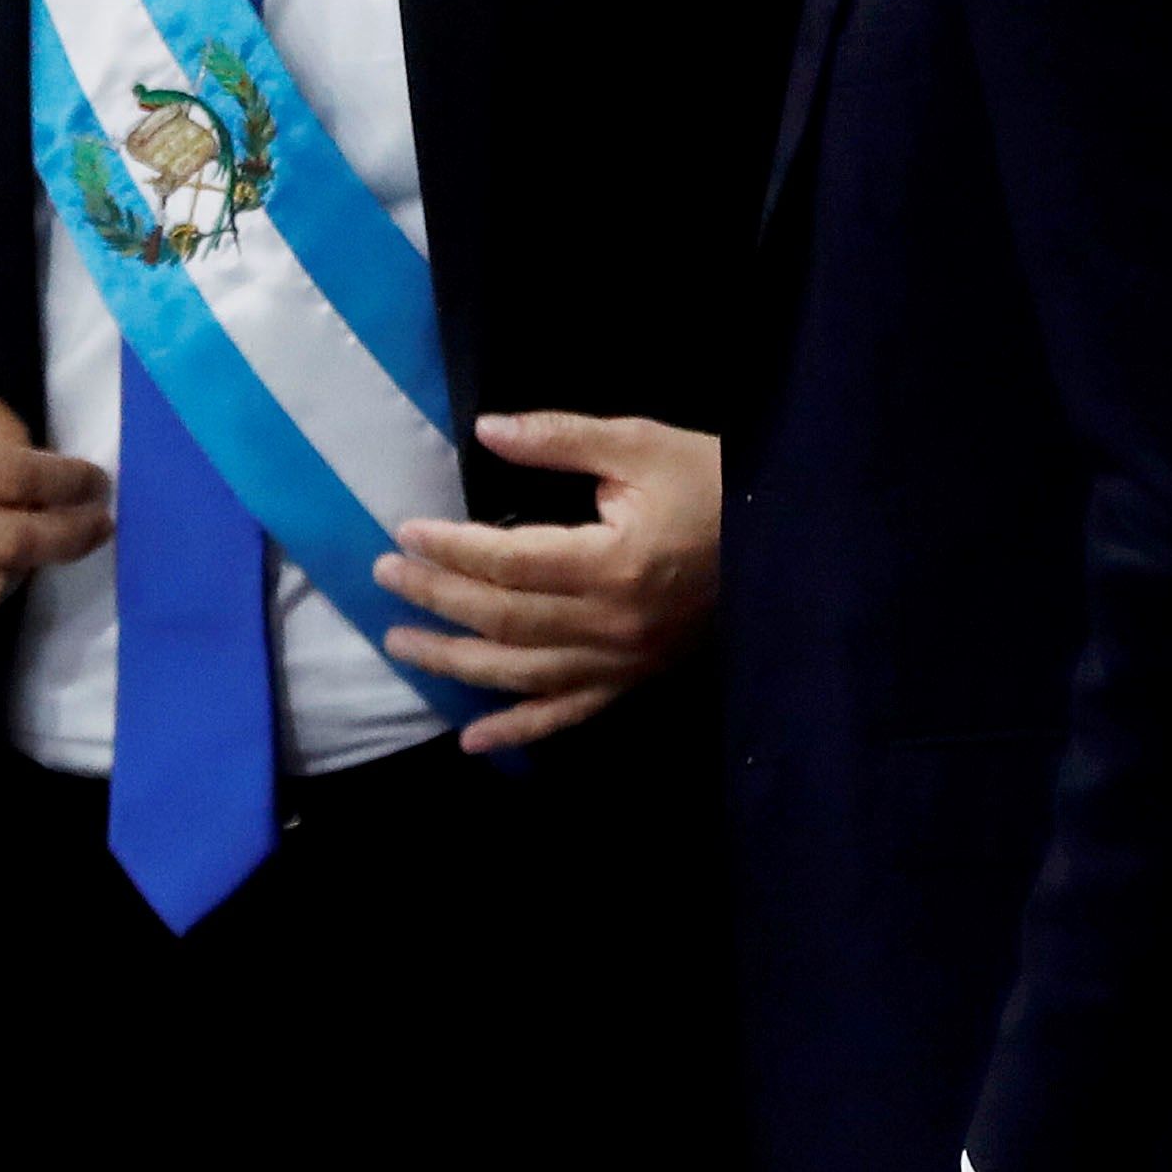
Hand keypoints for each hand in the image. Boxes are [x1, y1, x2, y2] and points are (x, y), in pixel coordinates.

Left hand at [377, 413, 720, 752]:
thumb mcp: (640, 445)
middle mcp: (612, 624)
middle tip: (384, 576)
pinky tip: (473, 739)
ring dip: (455, 662)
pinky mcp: (634, 680)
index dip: (450, 549)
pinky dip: (519, 730)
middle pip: (504, 619)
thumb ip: (559, 440)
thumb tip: (486, 431)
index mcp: (614, 563)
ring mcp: (623, 662)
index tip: (404, 532)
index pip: (509, 562)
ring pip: (522, 674)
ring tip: (401, 643)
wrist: (787, 539)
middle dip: (437, 598)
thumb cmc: (714, 482)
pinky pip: (568, 714)